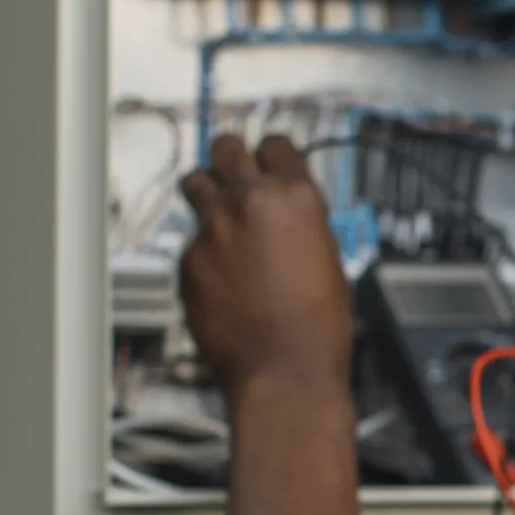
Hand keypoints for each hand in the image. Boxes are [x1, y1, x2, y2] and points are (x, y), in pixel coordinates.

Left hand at [179, 133, 352, 402]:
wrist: (285, 371)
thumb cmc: (316, 327)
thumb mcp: (328, 258)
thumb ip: (300, 222)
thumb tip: (285, 214)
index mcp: (296, 198)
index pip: (276, 143)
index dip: (272, 153)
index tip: (269, 160)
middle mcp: (250, 202)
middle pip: (226, 147)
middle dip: (231, 157)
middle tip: (233, 171)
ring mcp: (213, 229)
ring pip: (194, 182)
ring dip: (206, 191)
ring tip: (217, 214)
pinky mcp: (187, 260)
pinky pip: (190, 241)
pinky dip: (203, 252)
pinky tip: (222, 278)